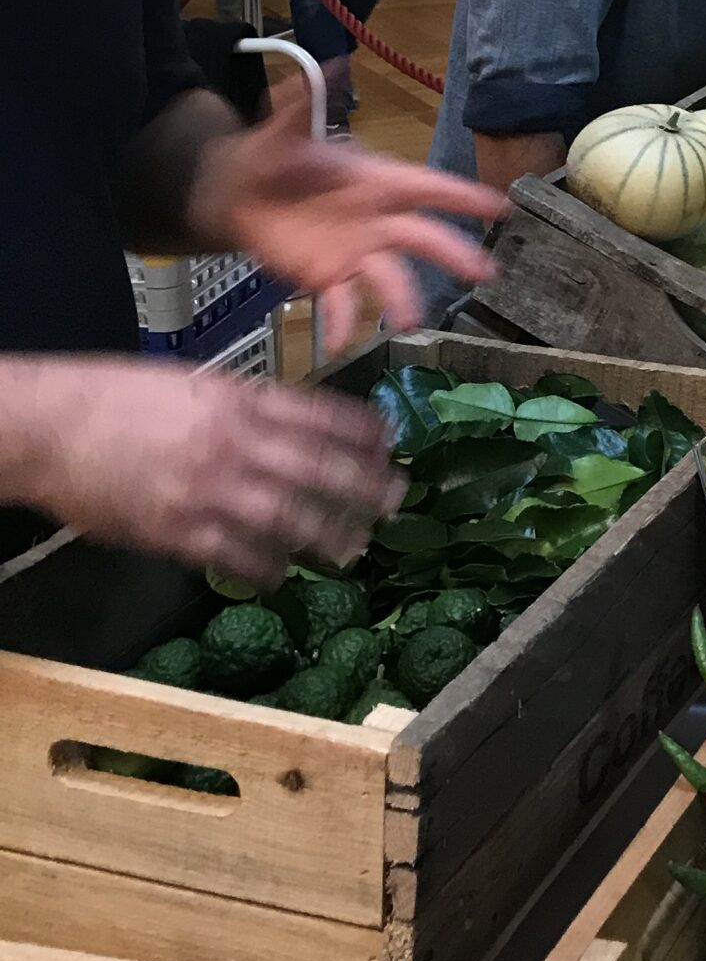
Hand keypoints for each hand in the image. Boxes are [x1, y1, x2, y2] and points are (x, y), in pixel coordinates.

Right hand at [17, 361, 403, 587]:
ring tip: (354, 549)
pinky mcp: (176, 530)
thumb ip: (243, 404)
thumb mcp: (193, 384)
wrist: (54, 426)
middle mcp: (233, 442)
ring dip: (326, 534)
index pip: (318, 414)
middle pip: (317, 466)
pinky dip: (264, 568)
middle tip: (396, 501)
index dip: (361, 432)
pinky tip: (283, 576)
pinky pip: (234, 555)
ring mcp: (207, 489)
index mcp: (239, 400)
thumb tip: (290, 422)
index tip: (392, 444)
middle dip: (363, 485)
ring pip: (286, 516)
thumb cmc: (118, 398)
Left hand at [185, 90, 504, 347]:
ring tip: (410, 320)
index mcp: (378, 181)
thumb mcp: (285, 125)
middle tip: (486, 272)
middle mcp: (377, 221)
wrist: (236, 192)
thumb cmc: (273, 155)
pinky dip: (343, 322)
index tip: (502, 206)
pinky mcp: (326, 278)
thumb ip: (306, 99)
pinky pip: (341, 303)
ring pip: (389, 277)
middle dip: (456, 254)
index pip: (430, 187)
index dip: (465, 197)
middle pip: (424, 239)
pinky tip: (340, 339)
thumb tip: (330, 63)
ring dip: (402, 299)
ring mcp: (355, 253)